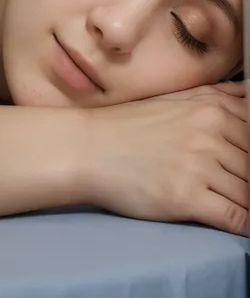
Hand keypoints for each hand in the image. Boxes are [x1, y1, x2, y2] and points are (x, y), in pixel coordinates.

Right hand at [79, 83, 247, 233]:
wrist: (90, 147)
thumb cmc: (132, 125)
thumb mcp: (178, 99)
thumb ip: (219, 97)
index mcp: (213, 106)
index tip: (247, 164)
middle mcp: (211, 130)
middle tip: (244, 185)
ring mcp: (200, 163)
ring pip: (249, 191)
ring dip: (249, 202)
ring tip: (244, 206)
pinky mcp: (187, 195)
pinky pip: (235, 216)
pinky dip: (244, 225)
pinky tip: (242, 227)